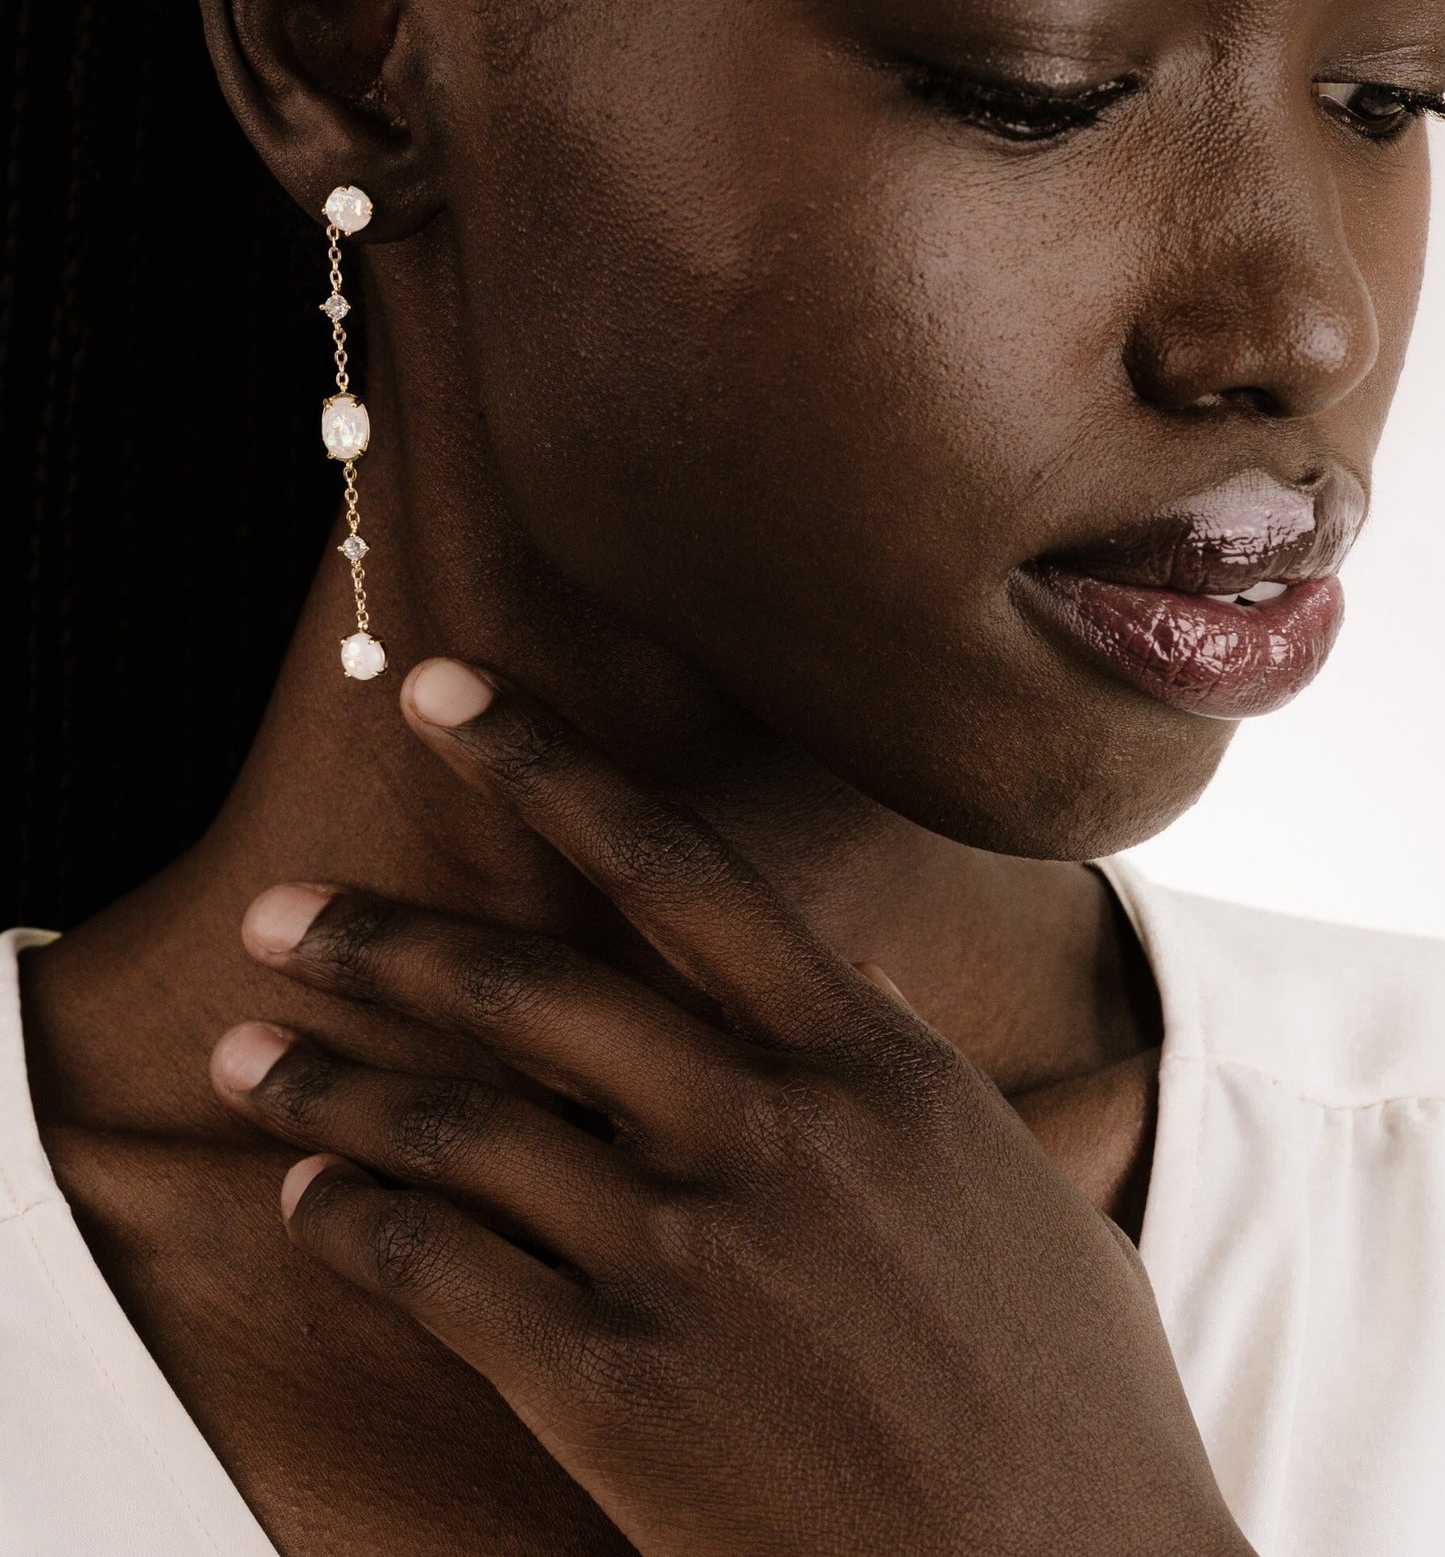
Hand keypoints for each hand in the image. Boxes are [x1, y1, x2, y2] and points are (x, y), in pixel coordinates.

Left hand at [212, 660, 1250, 1556]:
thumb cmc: (1067, 1401)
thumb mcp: (1013, 1191)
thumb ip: (910, 1074)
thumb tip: (860, 985)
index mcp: (866, 1062)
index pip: (679, 870)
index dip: (550, 768)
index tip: (448, 694)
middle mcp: (764, 1129)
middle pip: (530, 990)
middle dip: (384, 942)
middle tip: (279, 913)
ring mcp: (685, 1253)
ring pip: (460, 1124)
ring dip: (330, 1080)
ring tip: (241, 1050)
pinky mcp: (617, 1387)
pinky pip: (441, 1271)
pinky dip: (354, 1223)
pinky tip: (308, 1198)